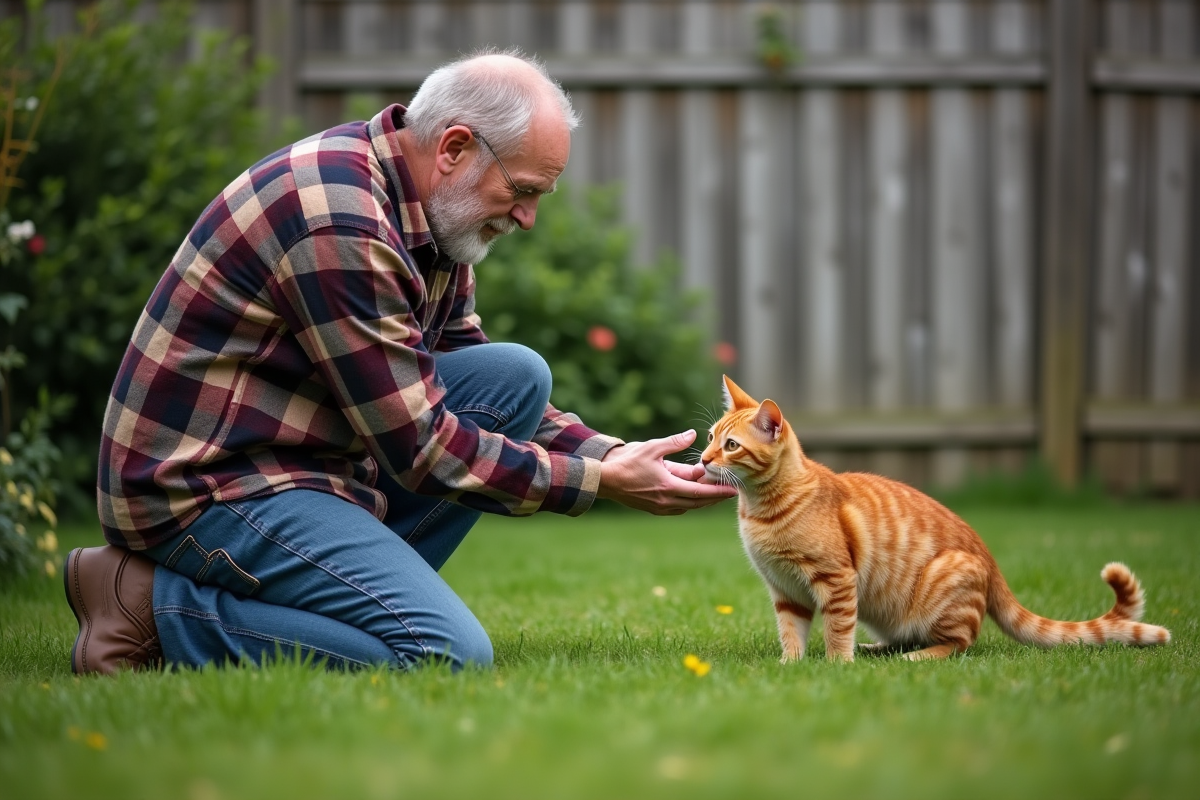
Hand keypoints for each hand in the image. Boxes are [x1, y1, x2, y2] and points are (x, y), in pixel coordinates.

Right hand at [597, 430, 737, 514]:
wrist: (605, 480)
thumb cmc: (627, 462)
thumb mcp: (652, 447)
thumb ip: (674, 442)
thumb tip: (692, 434)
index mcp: (669, 487)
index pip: (701, 492)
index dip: (719, 491)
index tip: (733, 489)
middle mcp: (667, 501)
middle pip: (698, 502)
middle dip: (715, 497)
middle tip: (730, 490)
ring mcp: (660, 507)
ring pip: (689, 505)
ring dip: (703, 499)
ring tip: (715, 491)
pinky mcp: (654, 508)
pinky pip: (678, 507)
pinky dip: (690, 501)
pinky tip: (693, 493)